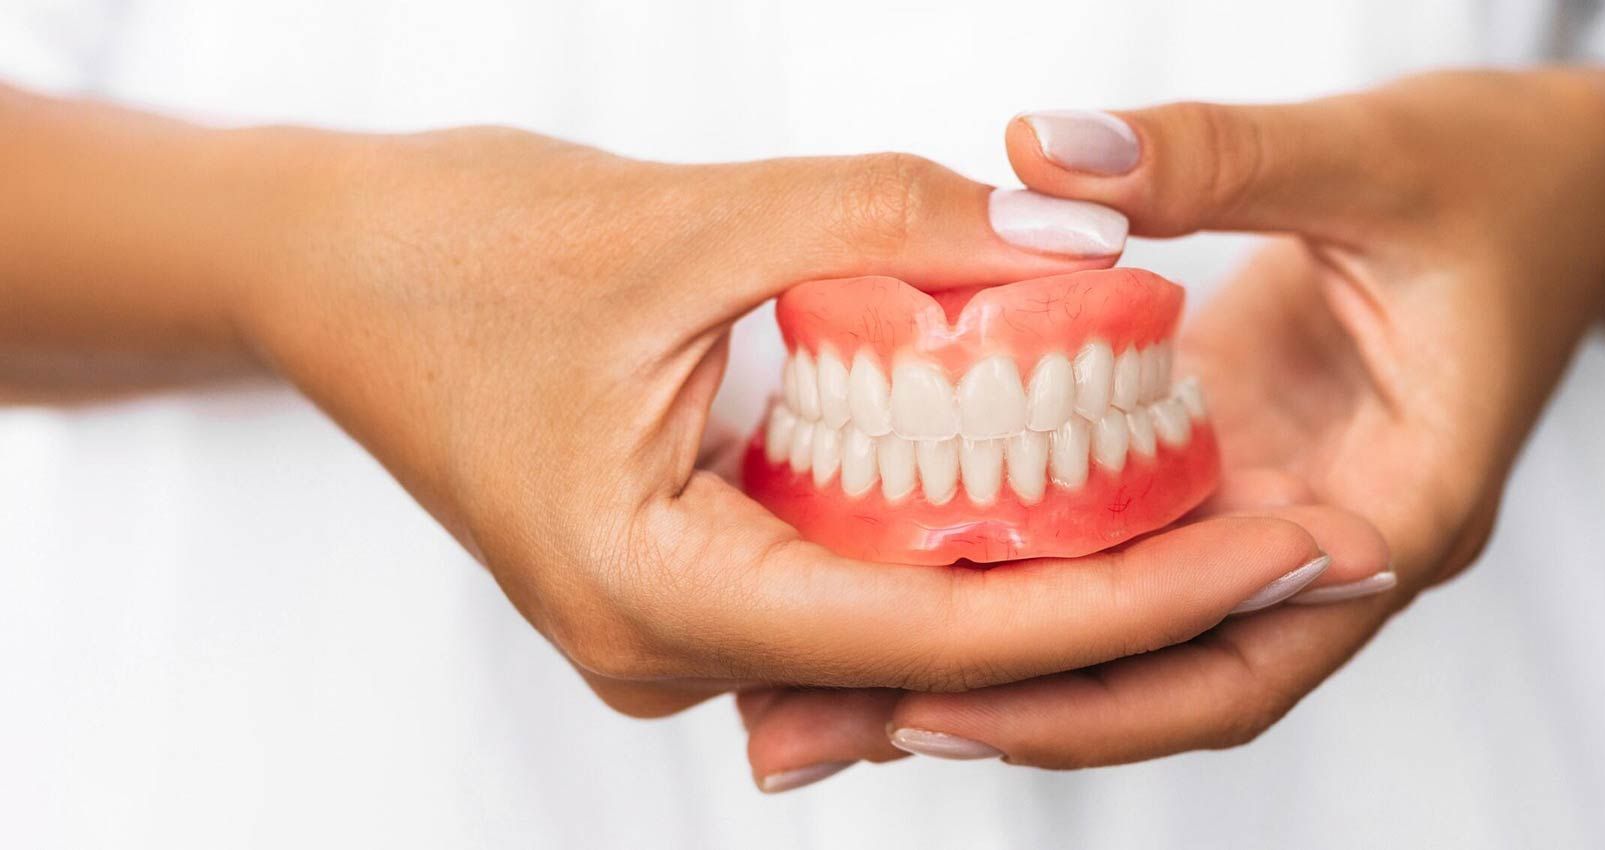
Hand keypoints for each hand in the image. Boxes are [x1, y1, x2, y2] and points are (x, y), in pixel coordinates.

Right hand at [235, 128, 1333, 724]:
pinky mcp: (682, 583)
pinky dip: (951, 548)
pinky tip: (1063, 492)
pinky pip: (846, 590)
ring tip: (1205, 515)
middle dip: (1114, 600)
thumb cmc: (462, 243)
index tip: (1270, 552)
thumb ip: (900, 224)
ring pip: (897, 631)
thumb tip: (1090, 236)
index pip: (940, 634)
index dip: (1127, 597)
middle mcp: (661, 649)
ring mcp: (667, 630)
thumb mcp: (697, 216)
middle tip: (1277, 533)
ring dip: (1039, 576)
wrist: (325, 264)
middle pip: (938, 656)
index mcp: (651, 593)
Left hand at [739, 69, 1604, 779]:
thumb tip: (1040, 152)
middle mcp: (1332, 541)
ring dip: (1012, 654)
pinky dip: (1033, 557)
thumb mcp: (1372, 154)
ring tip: (853, 675)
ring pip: (1140, 624)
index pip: (1246, 657)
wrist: (1578, 180)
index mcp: (1400, 510)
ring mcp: (1280, 512)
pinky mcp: (1239, 464)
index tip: (953, 701)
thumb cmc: (1510, 173)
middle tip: (852, 722)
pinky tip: (922, 545)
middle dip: (1019, 710)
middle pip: (1168, 674)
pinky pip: (1128, 538)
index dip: (1101, 701)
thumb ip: (1217, 159)